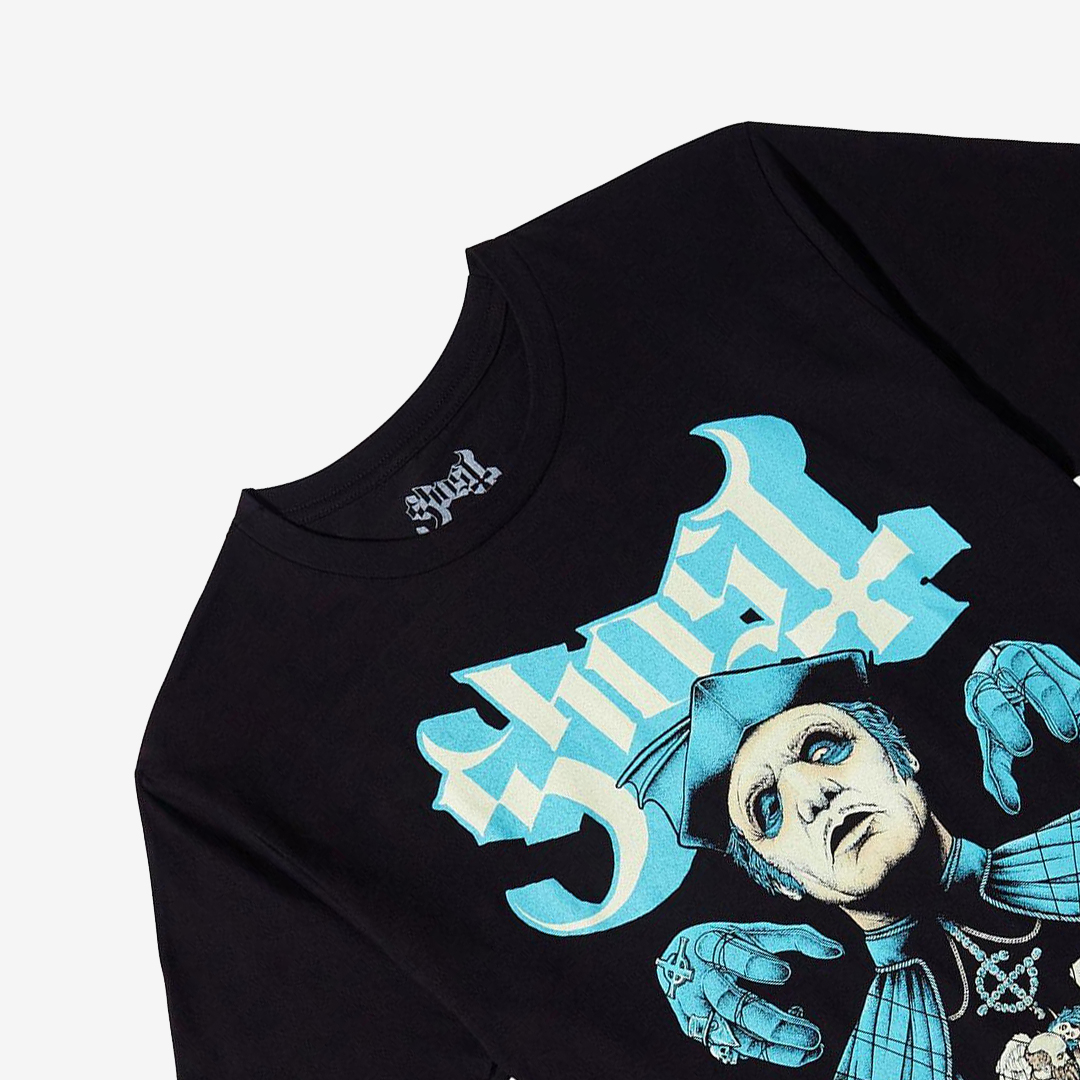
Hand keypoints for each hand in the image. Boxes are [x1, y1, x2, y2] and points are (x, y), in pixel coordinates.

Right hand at [655, 921, 842, 1067]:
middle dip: (773, 1024)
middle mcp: (697, 978)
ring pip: (734, 1036)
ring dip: (775, 1047)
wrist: (677, 964)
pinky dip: (766, 1052)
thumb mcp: (753, 932)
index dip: (754, 964)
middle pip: (730, 1005)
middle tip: (813, 1034)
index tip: (787, 973)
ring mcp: (694, 1010)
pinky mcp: (697, 1033)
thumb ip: (795, 937)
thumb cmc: (725, 944)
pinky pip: (734, 1050)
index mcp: (707, 943)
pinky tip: (795, 1051)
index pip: (728, 953)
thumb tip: (838, 951)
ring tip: (812, 1046)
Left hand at [964, 640, 1079, 813]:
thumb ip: (998, 769)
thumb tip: (1010, 805)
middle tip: (1067, 735)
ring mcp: (1028, 654)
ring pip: (1047, 669)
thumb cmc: (999, 716)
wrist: (1005, 671)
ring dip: (1068, 697)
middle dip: (1045, 703)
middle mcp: (1000, 665)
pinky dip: (1077, 690)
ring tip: (1076, 725)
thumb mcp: (995, 740)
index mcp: (980, 689)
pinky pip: (1068, 671)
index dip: (1005, 723)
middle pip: (1018, 673)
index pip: (988, 702)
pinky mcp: (1050, 653)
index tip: (1025, 749)